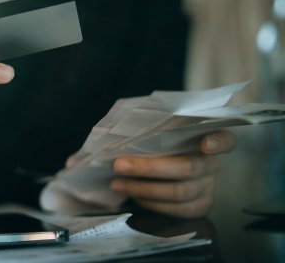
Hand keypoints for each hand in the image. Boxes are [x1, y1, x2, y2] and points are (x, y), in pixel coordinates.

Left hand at [110, 131, 236, 217]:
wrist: (167, 174)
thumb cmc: (159, 148)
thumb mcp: (160, 136)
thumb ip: (154, 134)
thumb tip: (124, 135)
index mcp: (207, 140)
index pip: (225, 139)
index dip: (218, 142)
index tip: (206, 144)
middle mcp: (212, 165)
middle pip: (186, 167)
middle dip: (149, 168)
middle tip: (120, 165)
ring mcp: (209, 187)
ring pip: (178, 192)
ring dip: (143, 189)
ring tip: (118, 184)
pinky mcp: (202, 206)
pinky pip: (177, 209)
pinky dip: (152, 204)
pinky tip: (135, 197)